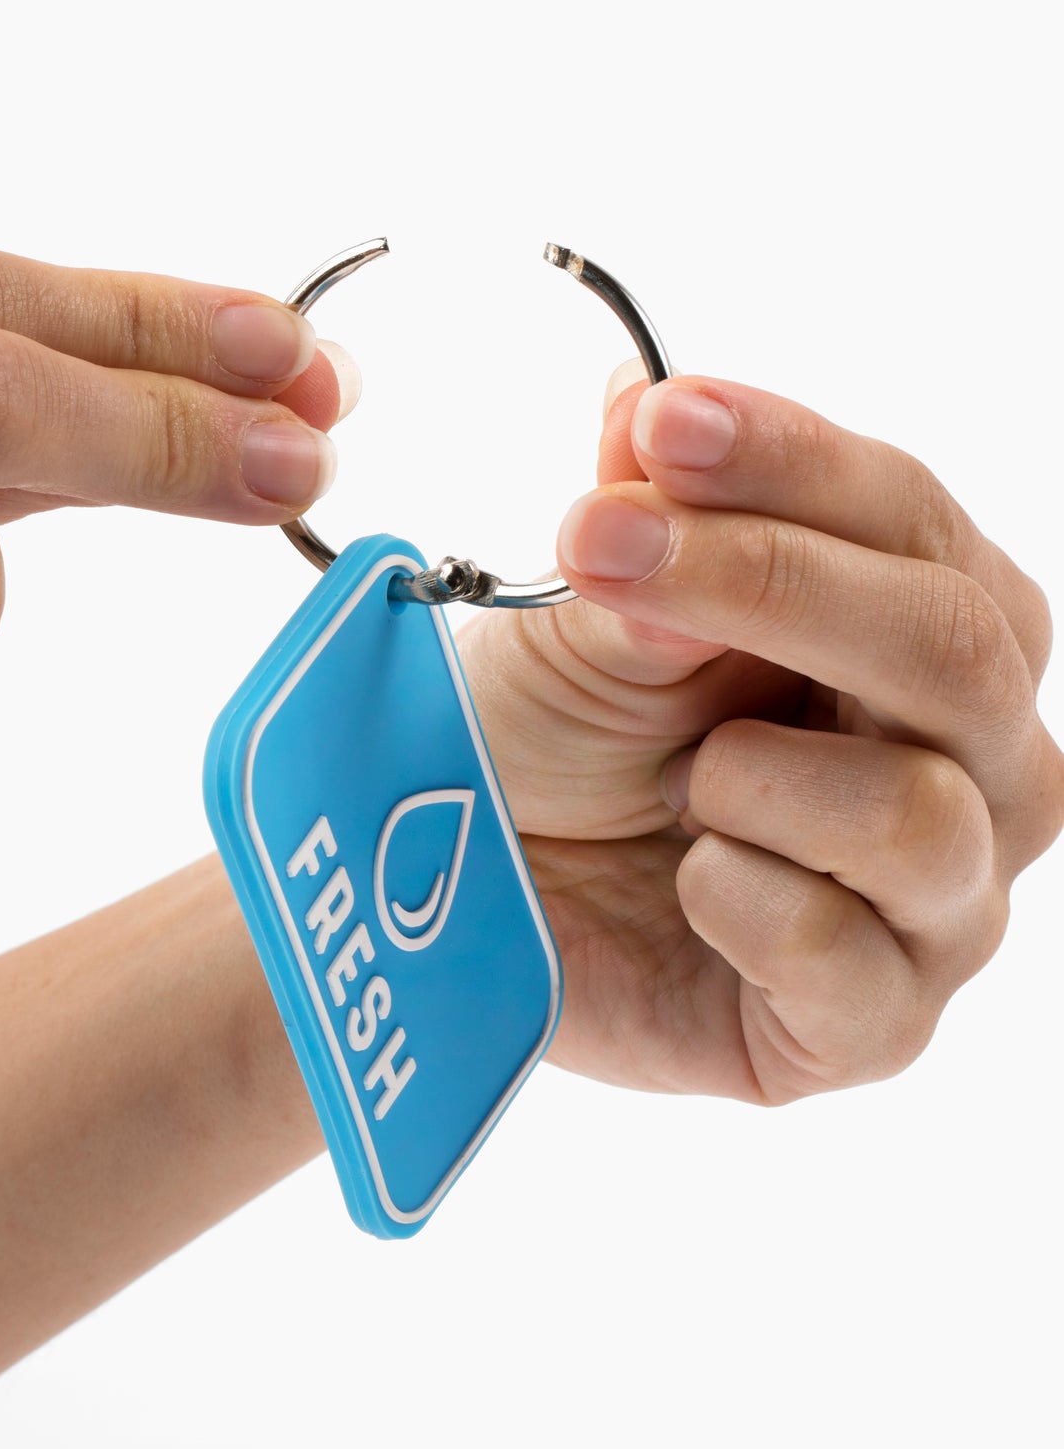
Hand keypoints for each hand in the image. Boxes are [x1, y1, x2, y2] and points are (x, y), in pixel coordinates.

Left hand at [463, 367, 1063, 1102]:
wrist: (479, 895)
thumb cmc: (559, 738)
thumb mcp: (585, 619)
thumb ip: (643, 528)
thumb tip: (656, 425)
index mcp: (919, 631)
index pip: (912, 520)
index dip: (791, 461)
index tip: (667, 422)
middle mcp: (969, 762)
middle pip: (956, 648)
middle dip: (769, 585)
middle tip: (599, 544)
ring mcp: (934, 905)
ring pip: (920, 814)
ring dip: (748, 776)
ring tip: (667, 782)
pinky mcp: (869, 1026)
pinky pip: (849, 961)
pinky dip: (740, 902)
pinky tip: (685, 880)